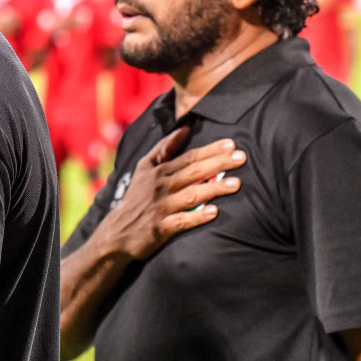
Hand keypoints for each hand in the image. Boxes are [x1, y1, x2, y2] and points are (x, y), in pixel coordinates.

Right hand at [97, 127, 245, 261]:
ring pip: (191, 196)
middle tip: (242, 158)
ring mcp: (161, 207)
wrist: (118, 231)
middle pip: (193, 172)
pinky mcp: (161, 228)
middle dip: (219, 164)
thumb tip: (185, 129)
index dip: (210, 150)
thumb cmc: (137, 197)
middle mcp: (160, 186)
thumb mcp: (144, 168)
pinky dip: (197, 216)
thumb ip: (164, 148)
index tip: (231, 144)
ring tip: (236, 184)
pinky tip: (214, 212)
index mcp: (159, 171)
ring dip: (213, 188)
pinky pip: (182, 221)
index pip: (189, 157)